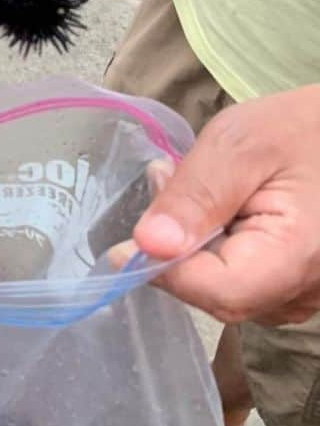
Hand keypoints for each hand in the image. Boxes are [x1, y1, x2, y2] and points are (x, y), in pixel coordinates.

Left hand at [113, 87, 319, 325]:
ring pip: (227, 292)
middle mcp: (307, 290)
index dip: (166, 272)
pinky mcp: (297, 285)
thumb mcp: (239, 144)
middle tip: (166, 183)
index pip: (218, 292)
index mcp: (297, 257)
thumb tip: (148, 246)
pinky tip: (219, 209)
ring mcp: (306, 294)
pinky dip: (217, 251)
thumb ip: (195, 195)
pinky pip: (244, 283)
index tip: (123, 244)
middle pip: (219, 296)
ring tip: (197, 187)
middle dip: (177, 251)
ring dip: (195, 249)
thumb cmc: (300, 129)